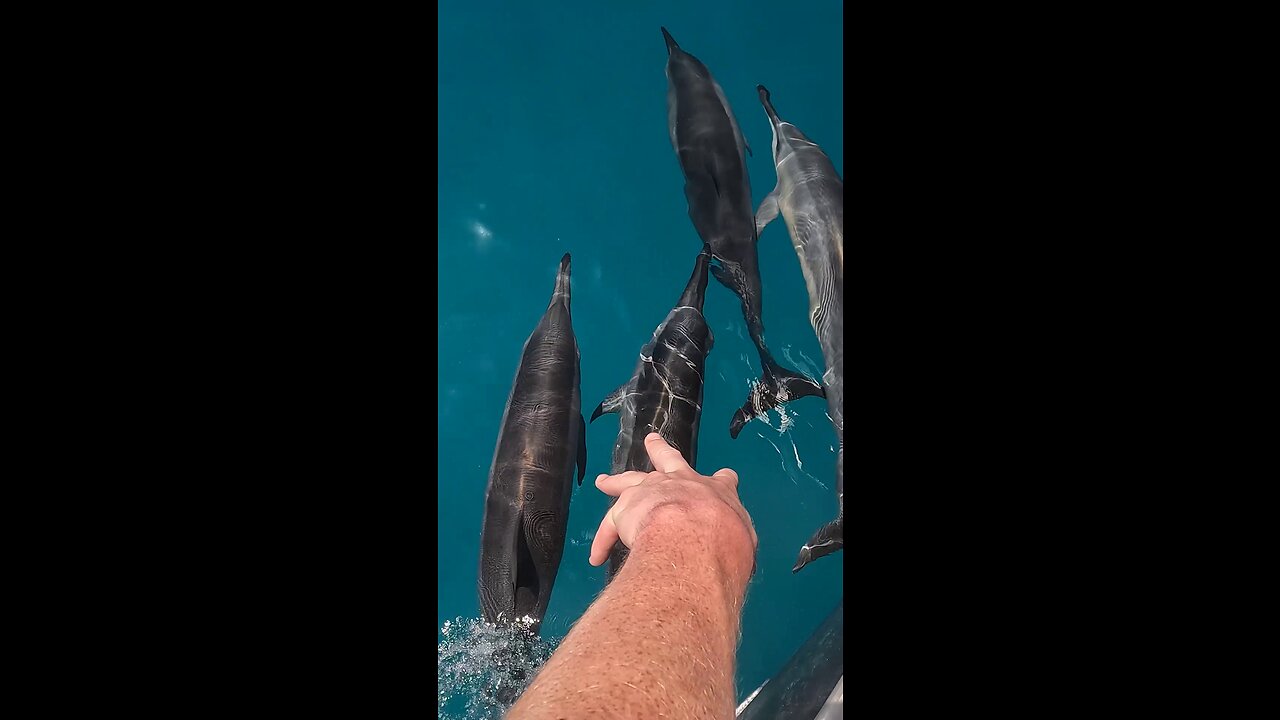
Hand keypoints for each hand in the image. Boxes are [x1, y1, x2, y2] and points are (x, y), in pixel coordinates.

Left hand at [589, 433, 756, 566]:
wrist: (695, 538)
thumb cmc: (727, 542)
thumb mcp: (744, 540)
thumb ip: (738, 540)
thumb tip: (737, 552)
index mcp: (716, 492)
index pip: (723, 482)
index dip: (723, 482)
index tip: (724, 479)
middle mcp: (683, 483)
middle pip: (669, 459)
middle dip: (660, 449)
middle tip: (651, 440)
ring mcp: (652, 490)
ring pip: (631, 480)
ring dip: (617, 481)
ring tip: (604, 481)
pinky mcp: (627, 508)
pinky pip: (610, 524)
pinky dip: (604, 540)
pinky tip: (597, 555)